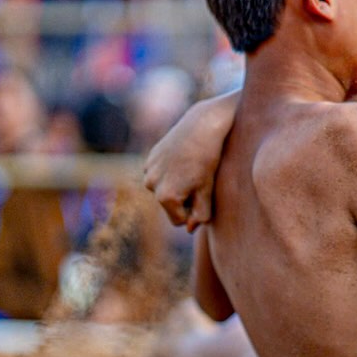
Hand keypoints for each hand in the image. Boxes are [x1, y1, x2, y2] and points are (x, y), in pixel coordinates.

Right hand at [143, 100, 229, 230]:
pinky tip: (183, 159)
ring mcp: (148, 171)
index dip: (193, 213)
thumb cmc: (208, 161)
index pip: (179, 221)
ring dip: (176, 185)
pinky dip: (170, 172)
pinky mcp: (149, 159)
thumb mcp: (207, 190)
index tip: (203, 197)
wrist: (201, 127)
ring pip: (164, 189)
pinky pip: (160, 175)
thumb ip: (200, 214)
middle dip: (183, 199)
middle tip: (199, 180)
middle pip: (169, 205)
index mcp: (166, 197)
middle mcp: (151, 186)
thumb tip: (189, 229)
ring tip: (191, 169)